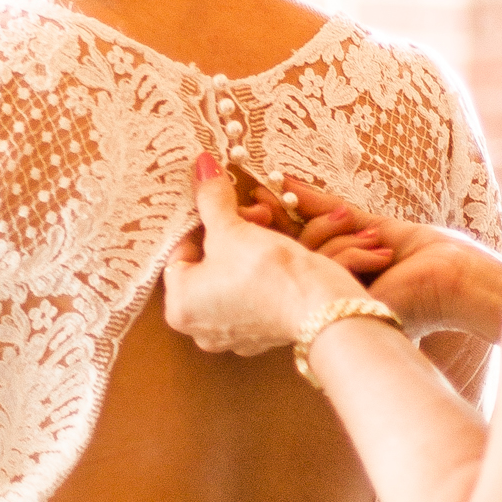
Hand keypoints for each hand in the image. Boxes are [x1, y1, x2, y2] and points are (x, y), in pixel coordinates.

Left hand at [163, 158, 349, 355]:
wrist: (322, 307)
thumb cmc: (266, 272)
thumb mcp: (232, 227)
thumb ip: (211, 198)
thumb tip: (201, 165)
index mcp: (179, 305)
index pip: (179, 251)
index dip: (203, 222)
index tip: (225, 206)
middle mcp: (199, 328)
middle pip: (206, 265)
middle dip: (230, 233)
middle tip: (254, 215)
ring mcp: (231, 335)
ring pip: (229, 278)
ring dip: (246, 249)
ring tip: (270, 229)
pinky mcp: (260, 335)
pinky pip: (251, 295)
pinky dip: (260, 275)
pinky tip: (279, 258)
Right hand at [287, 185, 498, 340]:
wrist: (461, 276)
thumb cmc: (427, 253)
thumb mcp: (369, 223)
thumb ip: (326, 208)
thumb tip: (284, 180)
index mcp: (333, 280)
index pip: (291, 248)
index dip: (275, 220)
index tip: (265, 192)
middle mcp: (328, 296)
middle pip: (290, 253)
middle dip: (306, 223)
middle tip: (333, 211)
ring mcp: (335, 307)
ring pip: (306, 261)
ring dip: (338, 238)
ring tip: (376, 239)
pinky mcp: (345, 312)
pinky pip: (326, 271)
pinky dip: (351, 253)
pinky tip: (382, 255)